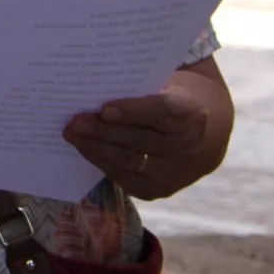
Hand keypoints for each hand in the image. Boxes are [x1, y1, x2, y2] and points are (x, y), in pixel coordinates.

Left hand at [63, 80, 212, 199]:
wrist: (201, 137)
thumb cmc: (171, 102)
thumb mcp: (166, 86)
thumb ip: (140, 87)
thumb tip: (97, 84)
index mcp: (192, 114)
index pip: (162, 112)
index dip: (133, 111)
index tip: (104, 108)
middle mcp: (187, 147)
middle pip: (140, 139)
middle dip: (103, 130)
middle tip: (75, 121)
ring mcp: (174, 172)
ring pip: (130, 160)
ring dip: (96, 147)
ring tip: (73, 134)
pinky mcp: (159, 189)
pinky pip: (125, 178)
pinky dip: (102, 162)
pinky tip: (85, 149)